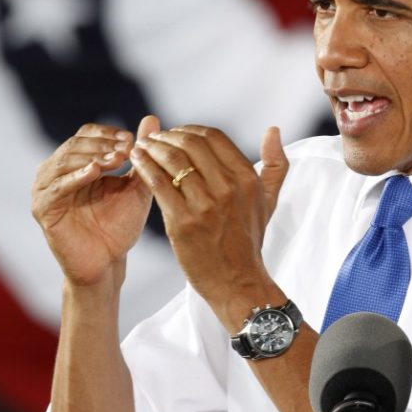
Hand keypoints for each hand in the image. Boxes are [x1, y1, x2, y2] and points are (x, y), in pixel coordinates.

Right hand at [31, 117, 160, 286]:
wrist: (108, 261)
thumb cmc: (120, 224)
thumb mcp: (135, 185)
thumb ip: (141, 155)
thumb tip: (152, 117)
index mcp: (76, 162)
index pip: (87, 134)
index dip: (108, 133)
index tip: (132, 138)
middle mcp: (56, 171)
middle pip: (75, 144)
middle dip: (103, 144)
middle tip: (127, 148)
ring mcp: (47, 188)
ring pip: (65, 160)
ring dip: (92, 156)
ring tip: (116, 159)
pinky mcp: (43, 207)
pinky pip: (57, 187)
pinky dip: (75, 176)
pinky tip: (94, 172)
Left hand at [129, 125, 288, 306]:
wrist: (237, 281)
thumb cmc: (248, 240)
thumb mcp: (268, 200)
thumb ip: (275, 165)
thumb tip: (273, 130)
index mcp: (247, 178)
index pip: (214, 137)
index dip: (190, 129)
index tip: (176, 133)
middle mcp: (228, 187)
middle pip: (191, 144)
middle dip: (168, 135)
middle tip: (154, 137)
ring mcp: (205, 205)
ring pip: (172, 160)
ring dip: (152, 147)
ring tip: (142, 146)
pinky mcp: (182, 221)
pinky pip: (158, 183)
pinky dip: (144, 166)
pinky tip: (137, 160)